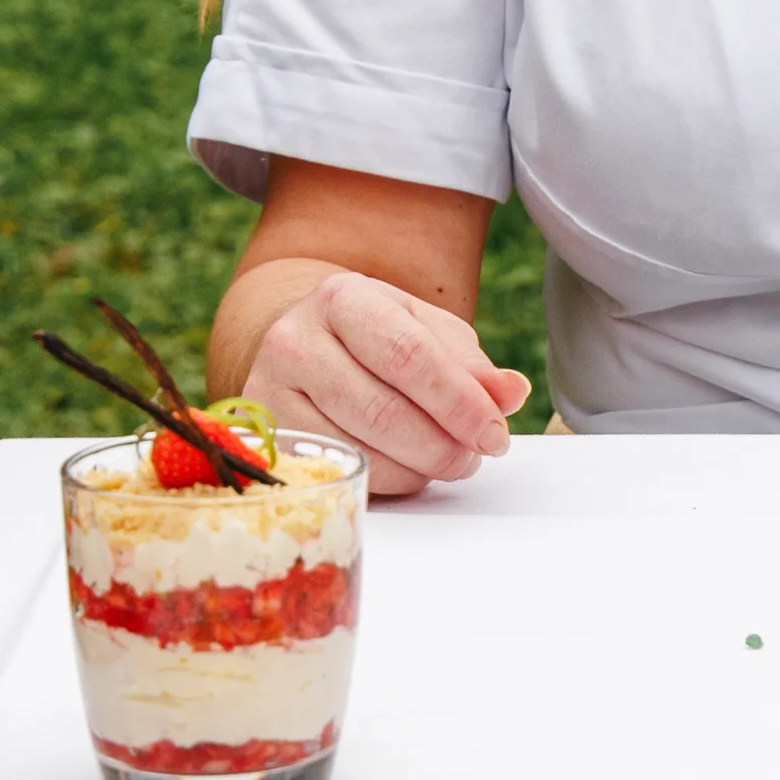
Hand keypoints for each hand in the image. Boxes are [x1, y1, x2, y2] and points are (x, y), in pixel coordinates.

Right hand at [243, 270, 531, 496]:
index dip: (459, 403)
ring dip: (420, 468)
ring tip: (445, 459)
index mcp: (343, 298)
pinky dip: (388, 481)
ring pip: (360, 449)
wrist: (305, 346)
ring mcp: (271, 388)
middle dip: (444, 445)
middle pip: (383, 410)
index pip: (408, 355)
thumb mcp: (427, 333)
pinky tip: (406, 466)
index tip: (494, 434)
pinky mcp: (269, 433)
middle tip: (474, 455)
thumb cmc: (376, 340)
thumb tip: (510, 393)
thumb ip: (471, 365)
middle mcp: (294, 338)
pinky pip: (339, 472)